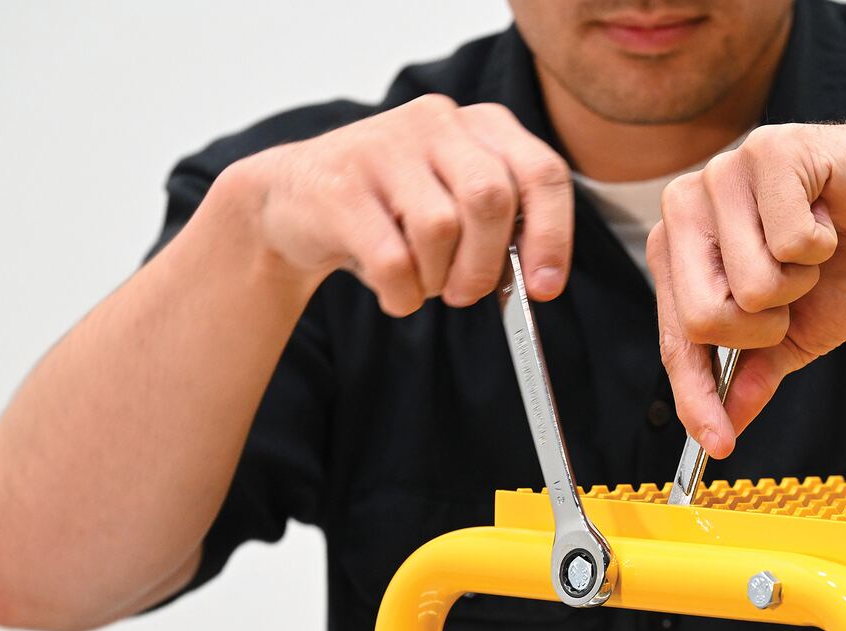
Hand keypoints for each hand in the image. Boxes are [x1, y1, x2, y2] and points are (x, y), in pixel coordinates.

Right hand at [225, 95, 571, 315]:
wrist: (293, 200)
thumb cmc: (391, 212)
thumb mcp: (457, 205)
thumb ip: (502, 228)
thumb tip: (540, 280)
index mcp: (481, 125)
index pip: (542, 173)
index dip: (553, 236)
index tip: (545, 288)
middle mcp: (437, 122)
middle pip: (491, 200)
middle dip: (485, 265)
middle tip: (466, 294)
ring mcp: (384, 145)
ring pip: (440, 229)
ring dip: (436, 279)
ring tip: (419, 280)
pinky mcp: (340, 183)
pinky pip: (393, 259)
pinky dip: (401, 293)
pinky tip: (392, 288)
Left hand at [648, 100, 845, 457]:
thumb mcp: (797, 331)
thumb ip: (753, 371)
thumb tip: (723, 427)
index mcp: (679, 248)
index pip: (675, 336)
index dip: (696, 395)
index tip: (718, 444)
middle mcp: (686, 205)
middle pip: (702, 316)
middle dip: (763, 330)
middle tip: (793, 300)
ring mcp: (724, 171)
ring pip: (752, 285)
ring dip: (800, 285)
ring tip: (814, 251)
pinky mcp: (771, 150)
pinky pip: (793, 244)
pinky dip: (823, 248)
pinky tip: (829, 219)